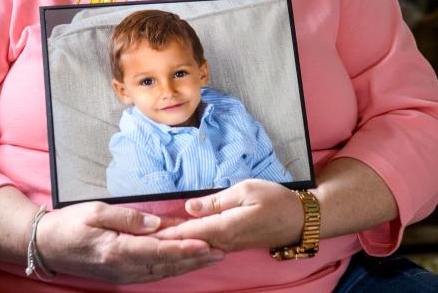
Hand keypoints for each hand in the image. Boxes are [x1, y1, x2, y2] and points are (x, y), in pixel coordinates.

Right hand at [37, 202, 224, 283]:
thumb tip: (154, 222)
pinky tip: (185, 261)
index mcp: (117, 249)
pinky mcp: (121, 273)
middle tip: (222, 250)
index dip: (185, 248)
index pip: (159, 250)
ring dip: (188, 264)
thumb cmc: (68, 225)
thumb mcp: (95, 211)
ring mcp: (122, 273)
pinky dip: (172, 267)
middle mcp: (123, 266)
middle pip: (167, 264)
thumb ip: (127, 217)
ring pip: (162, 271)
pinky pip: (152, 273)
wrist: (46, 246)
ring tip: (211, 255)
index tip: (207, 244)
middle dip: (195, 258)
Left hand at [153, 179, 304, 252]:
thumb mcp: (245, 190)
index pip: (187, 232)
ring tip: (150, 240)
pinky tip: (177, 241)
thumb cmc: (275, 199)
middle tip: (137, 238)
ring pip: (195, 245)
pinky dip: (189, 243)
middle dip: (163, 240)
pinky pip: (206, 245)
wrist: (300, 219)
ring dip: (174, 242)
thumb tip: (188, 207)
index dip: (163, 232)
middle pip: (187, 242)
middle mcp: (224, 241)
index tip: (142, 234)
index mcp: (225, 227)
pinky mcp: (233, 244)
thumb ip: (215, 201)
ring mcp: (228, 245)